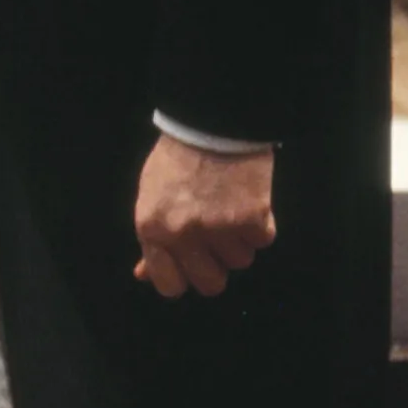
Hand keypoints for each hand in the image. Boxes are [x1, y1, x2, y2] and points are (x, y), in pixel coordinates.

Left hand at [133, 133, 275, 297]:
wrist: (213, 121)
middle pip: (211, 285)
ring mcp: (219, 228)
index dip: (184, 278)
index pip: (170, 286)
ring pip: (240, 261)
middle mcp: (183, 234)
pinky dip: (261, 224)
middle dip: (217, 267)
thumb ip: (152, 238)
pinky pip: (263, 241)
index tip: (192, 264)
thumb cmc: (177, 156)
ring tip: (231, 207)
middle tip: (217, 240)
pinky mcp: (253, 218)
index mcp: (152, 229)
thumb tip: (144, 275)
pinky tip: (249, 199)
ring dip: (239, 240)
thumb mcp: (151, 196)